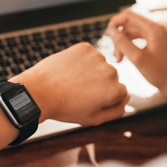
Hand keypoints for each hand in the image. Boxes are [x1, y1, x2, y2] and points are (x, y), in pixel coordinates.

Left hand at [13, 43, 128, 125]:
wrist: (38, 92)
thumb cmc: (65, 107)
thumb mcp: (94, 119)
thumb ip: (116, 110)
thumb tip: (127, 97)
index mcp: (115, 91)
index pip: (120, 93)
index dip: (105, 98)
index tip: (90, 100)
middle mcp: (111, 71)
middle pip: (111, 77)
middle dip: (99, 83)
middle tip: (79, 92)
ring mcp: (98, 57)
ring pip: (99, 65)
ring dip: (90, 71)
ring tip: (72, 81)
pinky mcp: (85, 47)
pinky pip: (88, 54)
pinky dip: (81, 61)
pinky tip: (69, 70)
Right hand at [106, 9, 166, 112]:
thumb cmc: (160, 74)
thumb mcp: (137, 59)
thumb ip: (122, 43)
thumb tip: (111, 31)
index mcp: (155, 28)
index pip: (128, 15)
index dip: (115, 23)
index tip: (106, 35)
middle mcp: (159, 25)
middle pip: (130, 24)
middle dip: (120, 38)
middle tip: (116, 56)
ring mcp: (160, 31)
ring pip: (134, 31)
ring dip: (124, 43)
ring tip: (120, 59)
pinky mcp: (160, 37)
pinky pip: (140, 36)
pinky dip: (132, 44)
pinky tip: (128, 56)